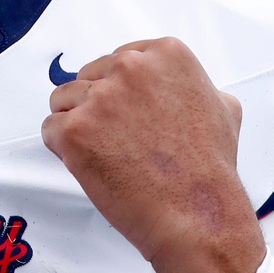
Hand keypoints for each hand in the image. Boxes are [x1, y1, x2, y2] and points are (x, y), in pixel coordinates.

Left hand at [41, 37, 264, 272]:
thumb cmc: (209, 170)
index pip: (118, 60)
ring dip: (80, 128)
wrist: (198, 217)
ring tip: (113, 156)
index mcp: (166, 54)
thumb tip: (180, 82)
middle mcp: (131, 67)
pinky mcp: (75, 129)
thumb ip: (195, 85)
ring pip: (63, 100)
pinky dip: (65, 151)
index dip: (122, 94)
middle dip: (98, 109)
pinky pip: (50, 129)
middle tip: (126, 143)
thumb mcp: (223, 110)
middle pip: (88, 77)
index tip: (136, 119)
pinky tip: (96, 166)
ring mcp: (101, 97)